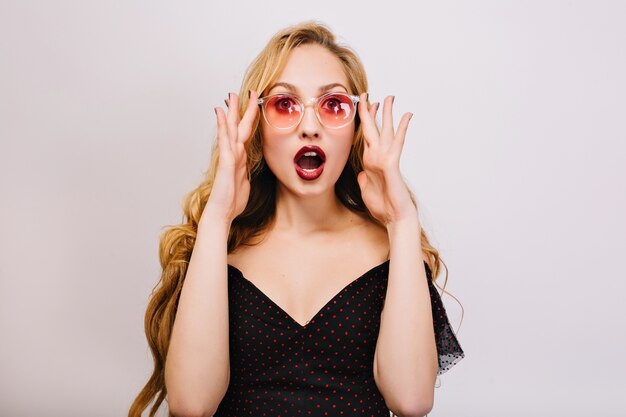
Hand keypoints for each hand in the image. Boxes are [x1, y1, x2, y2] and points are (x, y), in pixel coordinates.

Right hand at [202, 91, 258, 224]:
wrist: (222, 212)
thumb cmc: (231, 200)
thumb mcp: (244, 182)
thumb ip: (245, 170)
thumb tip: (246, 165)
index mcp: (239, 158)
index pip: (244, 134)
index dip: (248, 118)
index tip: (251, 104)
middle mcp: (233, 154)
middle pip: (236, 126)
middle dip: (239, 109)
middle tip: (239, 92)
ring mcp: (228, 157)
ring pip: (230, 129)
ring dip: (231, 112)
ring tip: (230, 96)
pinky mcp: (226, 162)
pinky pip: (225, 141)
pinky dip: (222, 126)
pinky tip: (220, 115)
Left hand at [356, 93, 417, 225]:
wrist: (394, 218)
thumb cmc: (383, 207)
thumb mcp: (366, 190)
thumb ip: (364, 179)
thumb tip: (361, 173)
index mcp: (370, 162)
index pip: (366, 137)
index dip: (364, 122)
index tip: (363, 108)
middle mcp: (378, 157)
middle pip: (374, 129)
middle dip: (371, 111)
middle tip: (368, 94)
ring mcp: (385, 159)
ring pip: (386, 130)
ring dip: (387, 113)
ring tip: (389, 97)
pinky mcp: (392, 163)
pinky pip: (397, 141)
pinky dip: (402, 128)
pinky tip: (407, 115)